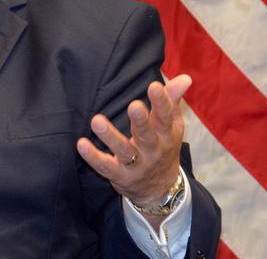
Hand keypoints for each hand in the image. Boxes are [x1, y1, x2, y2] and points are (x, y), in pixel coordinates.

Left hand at [76, 74, 190, 217]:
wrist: (160, 189)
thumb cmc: (163, 146)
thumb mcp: (171, 126)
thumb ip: (172, 100)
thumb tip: (185, 77)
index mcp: (166, 135)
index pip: (165, 117)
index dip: (162, 102)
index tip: (155, 86)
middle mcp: (153, 151)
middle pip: (147, 135)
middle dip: (141, 121)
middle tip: (134, 106)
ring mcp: (137, 165)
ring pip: (124, 151)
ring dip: (110, 136)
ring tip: (96, 121)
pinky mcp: (120, 176)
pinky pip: (105, 167)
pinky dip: (93, 157)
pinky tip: (81, 144)